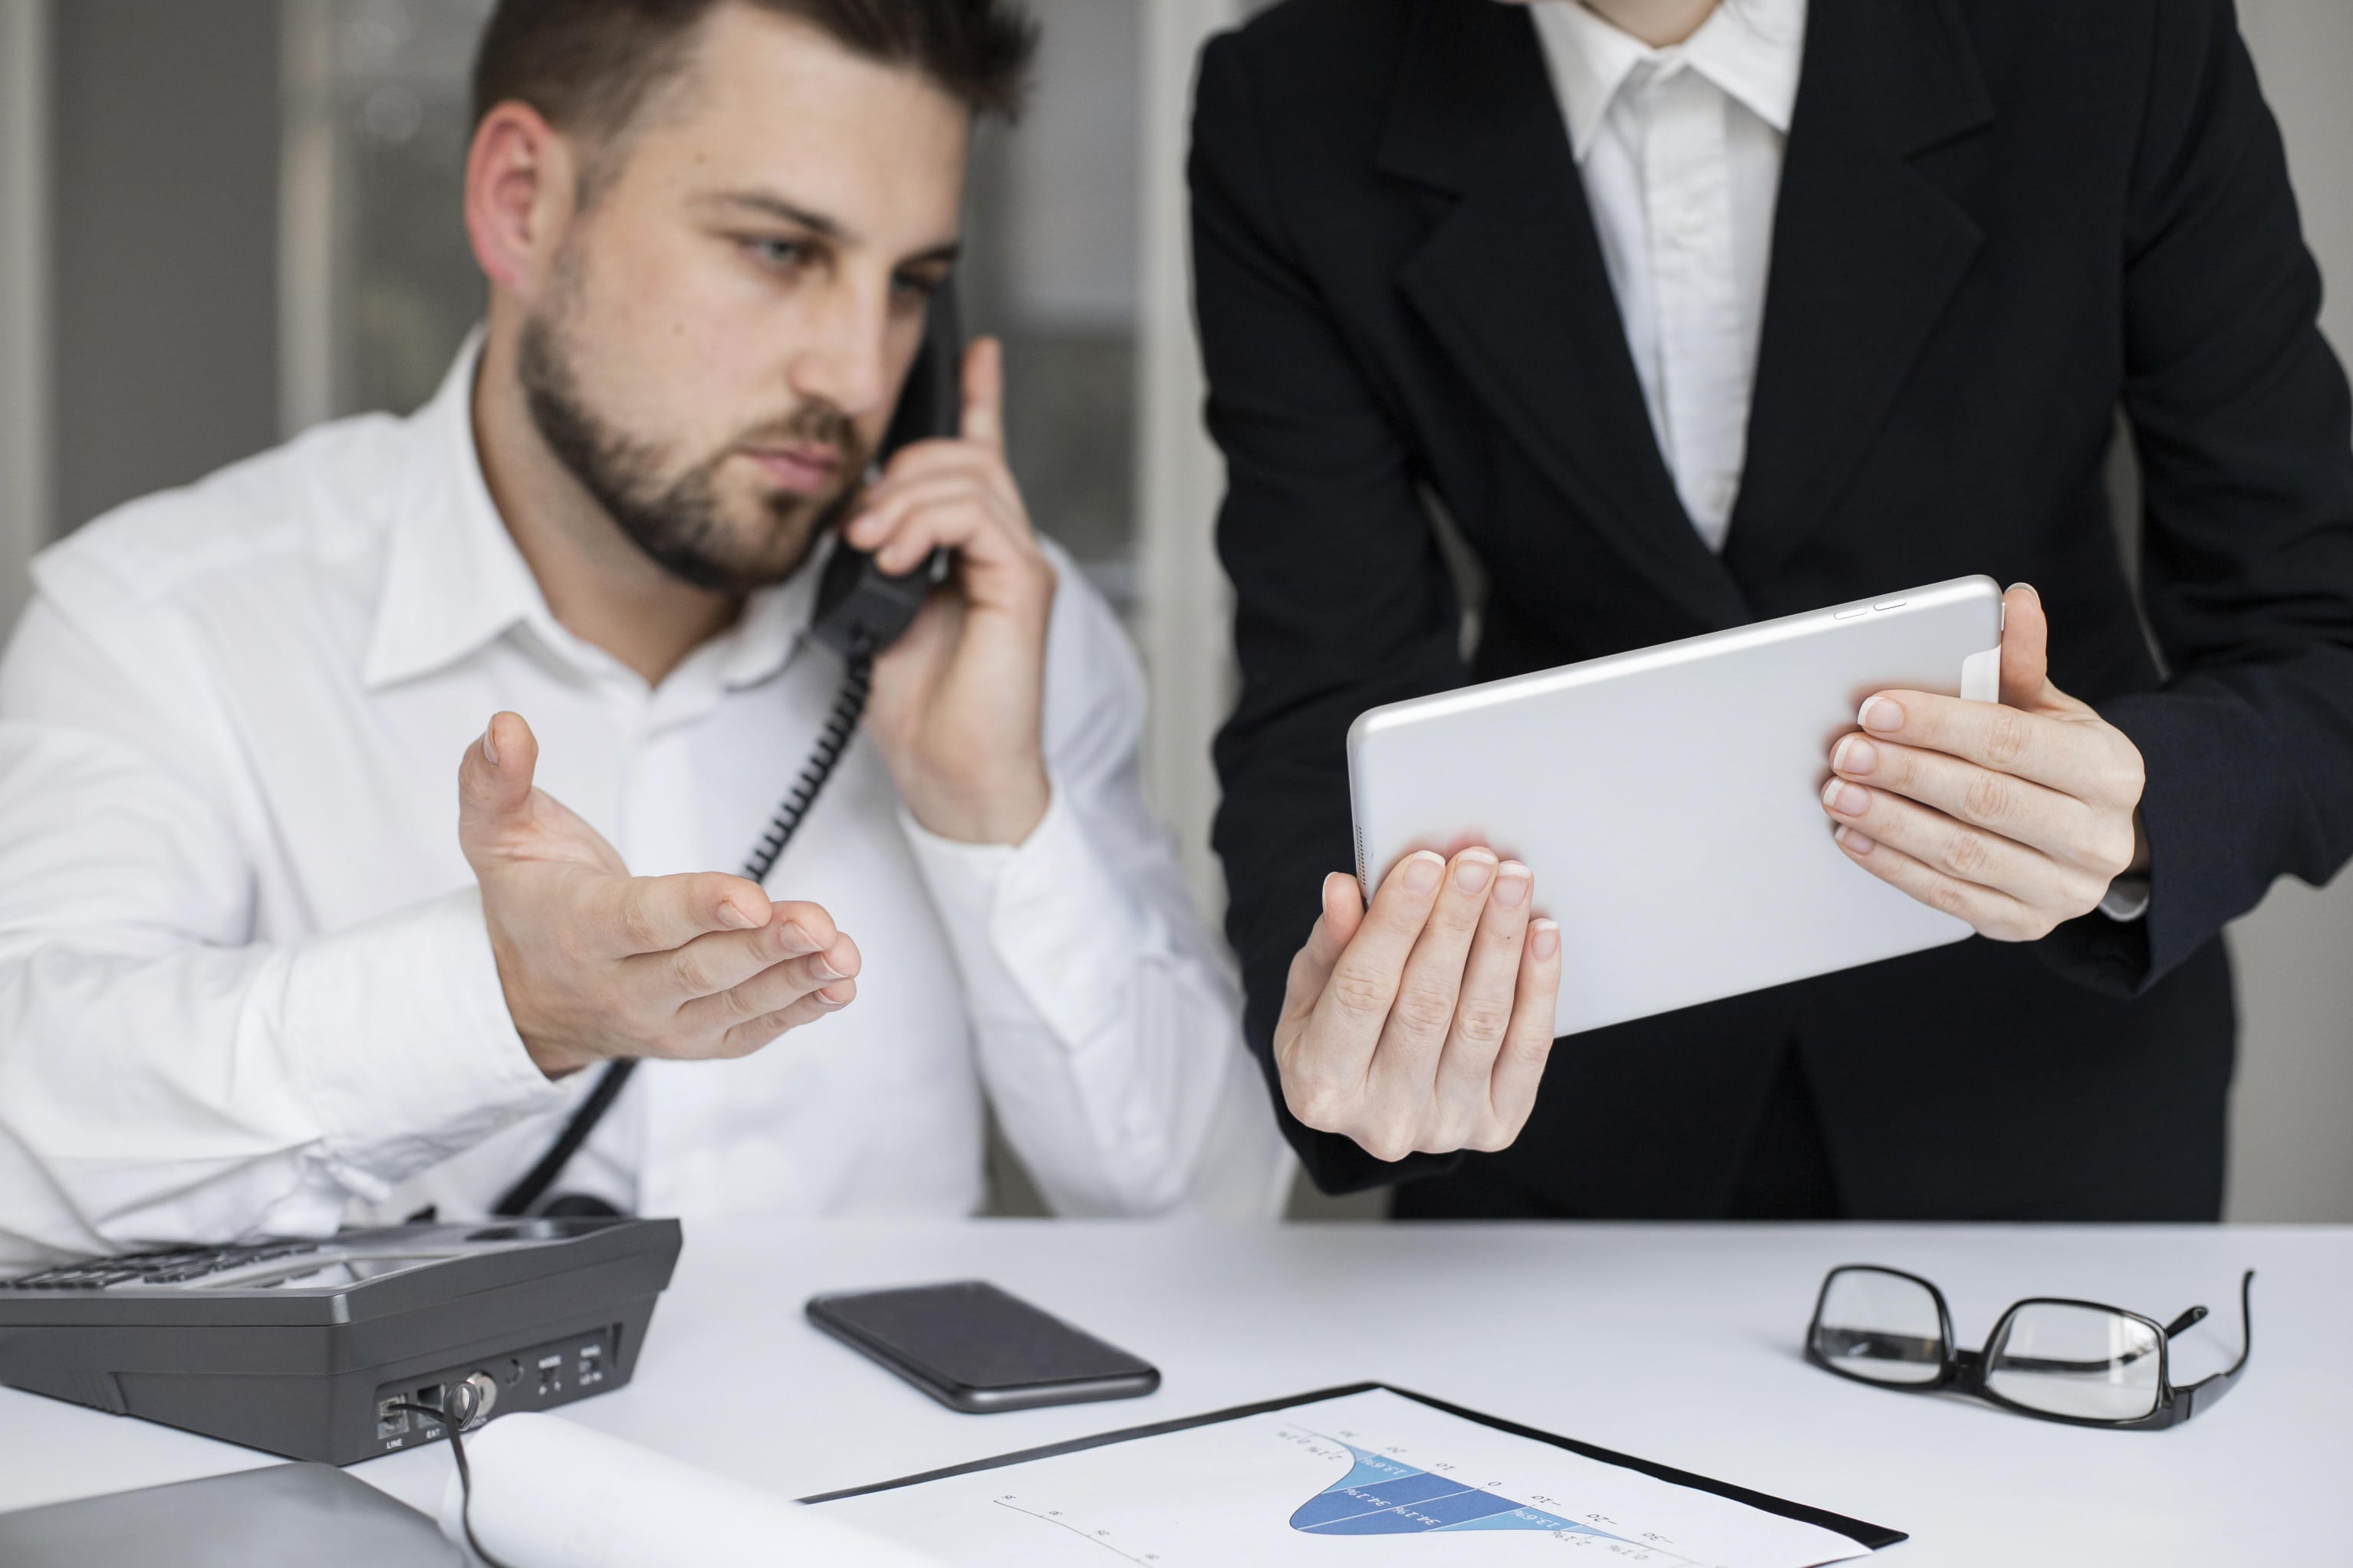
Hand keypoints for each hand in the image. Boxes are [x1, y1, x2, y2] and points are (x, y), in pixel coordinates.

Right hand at [458, 711, 861, 1078]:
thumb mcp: (495, 835)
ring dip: (794, 978)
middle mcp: (621, 986)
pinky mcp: (696, 1040)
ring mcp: (662, 1022)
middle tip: (819, 924)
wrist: (526, 995)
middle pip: (699, 969)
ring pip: (733, 1005)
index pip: (642, 921)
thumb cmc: (529, 900)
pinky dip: (797, 1010)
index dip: (697, 908)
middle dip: (763, 947)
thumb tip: (505, 725)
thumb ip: (495, 781)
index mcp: (578, 929)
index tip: (750, 897)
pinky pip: (749, 1031)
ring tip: (842, 953)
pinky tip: (838, 984)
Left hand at [849, 337, 1056, 844]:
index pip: (980, 459)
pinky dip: (929, 523)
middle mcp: (1003, 551)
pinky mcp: (1023, 587)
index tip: (977, 350)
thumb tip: (853, 518)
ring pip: (969, 479)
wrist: (954, 777)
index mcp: (972, 553)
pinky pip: (980, 518)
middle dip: (900, 471)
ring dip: (904, 500)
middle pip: (963, 459)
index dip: (980, 400)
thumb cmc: (921, 712)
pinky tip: (898, 554)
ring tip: (872, 544)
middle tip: (858, 526)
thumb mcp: (877, 614)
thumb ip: (878, 558)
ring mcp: (1018, 566)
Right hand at [1273, 849, 1561, 1162]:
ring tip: (1513, 881)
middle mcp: (1382, 1118)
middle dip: (1456, 923)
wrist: (1375, 1100)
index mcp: (1318, 1086)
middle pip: (1427, 1004)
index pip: (1361, 990)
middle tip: (1478, 862)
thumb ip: (1331, 943)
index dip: (1395, 923)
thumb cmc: (1336, 1031)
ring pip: (1482, 1021)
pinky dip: (1539, 986)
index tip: (1425, 863)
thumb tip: (1346, 889)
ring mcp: (1444, 1128)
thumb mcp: (1312, 989)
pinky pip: (1528, 1049)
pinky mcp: (1497, 1127)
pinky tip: (1541, 933)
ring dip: (1502, 943)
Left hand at [1820, 583, 2148, 939]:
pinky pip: (1950, 898)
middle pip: (1983, 800)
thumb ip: (2022, 662)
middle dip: (1904, 773)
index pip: (2011, 742)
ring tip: (1837, 794)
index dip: (1937, 724)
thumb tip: (2014, 600)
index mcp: (2110, 771)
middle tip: (1844, 753)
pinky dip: (1895, 867)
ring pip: (1962, 855)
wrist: (2095, 839)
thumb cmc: (2058, 762)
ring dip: (1890, 824)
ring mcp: (2064, 890)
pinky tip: (1855, 838)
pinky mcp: (2026, 925)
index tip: (1874, 710)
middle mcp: (2096, 837)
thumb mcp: (2053, 711)